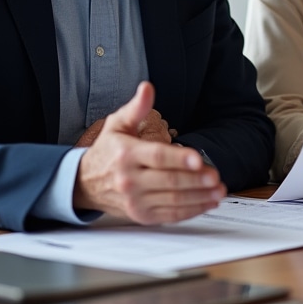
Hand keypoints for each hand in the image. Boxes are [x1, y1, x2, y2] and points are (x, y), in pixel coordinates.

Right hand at [74, 82, 225, 223]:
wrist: (84, 183)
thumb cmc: (107, 151)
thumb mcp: (117, 124)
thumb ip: (136, 107)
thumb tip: (147, 88)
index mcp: (127, 154)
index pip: (157, 157)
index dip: (179, 158)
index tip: (198, 159)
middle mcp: (129, 179)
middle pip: (169, 180)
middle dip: (196, 180)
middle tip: (216, 177)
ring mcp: (135, 200)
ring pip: (172, 200)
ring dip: (199, 197)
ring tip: (218, 191)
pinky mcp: (141, 215)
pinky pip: (169, 215)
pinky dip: (190, 211)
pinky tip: (206, 203)